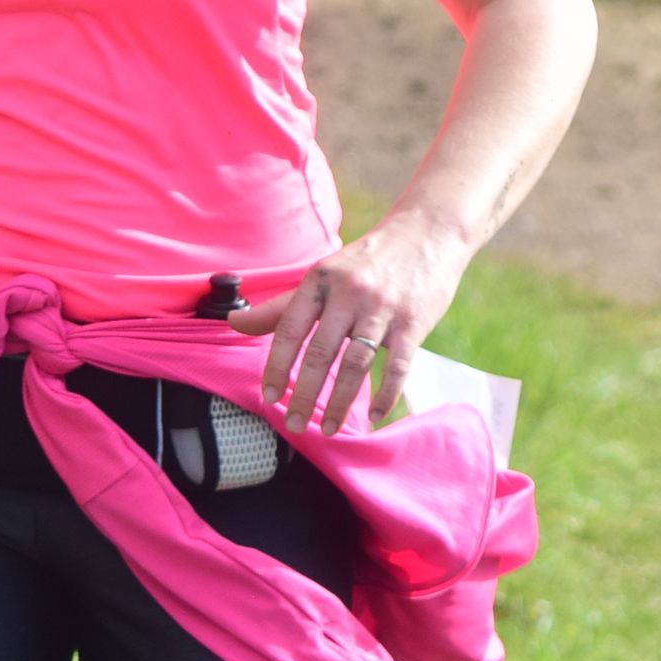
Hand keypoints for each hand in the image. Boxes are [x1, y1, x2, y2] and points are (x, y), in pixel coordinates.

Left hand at [229, 214, 473, 432]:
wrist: (428, 232)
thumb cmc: (368, 261)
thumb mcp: (323, 275)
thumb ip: (280, 306)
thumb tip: (232, 322)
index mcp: (321, 281)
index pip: (290, 329)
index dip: (277, 367)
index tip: (270, 398)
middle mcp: (350, 293)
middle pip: (321, 353)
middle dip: (304, 393)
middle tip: (295, 424)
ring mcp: (384, 308)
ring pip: (356, 363)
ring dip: (341, 401)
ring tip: (330, 428)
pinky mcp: (414, 321)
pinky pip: (399, 365)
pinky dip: (386, 393)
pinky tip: (376, 414)